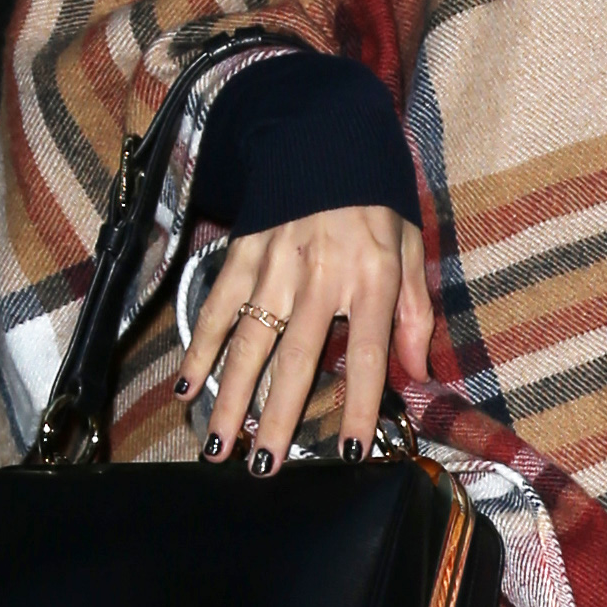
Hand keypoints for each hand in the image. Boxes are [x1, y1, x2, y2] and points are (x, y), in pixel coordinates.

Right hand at [176, 205, 431, 473]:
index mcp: (372, 278)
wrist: (325, 138)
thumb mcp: (411, 251)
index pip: (367, 355)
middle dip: (278, 419)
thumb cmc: (375, 205)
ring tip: (219, 446)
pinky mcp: (242, 254)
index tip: (348, 452)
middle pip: (297, 359)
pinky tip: (186, 388)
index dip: (356, 406)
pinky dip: (198, 349)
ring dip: (230, 398)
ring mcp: (276, 265)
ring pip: (249, 342)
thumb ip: (415, 314)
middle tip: (265, 469)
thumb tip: (420, 375)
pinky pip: (217, 308)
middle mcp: (321, 275)